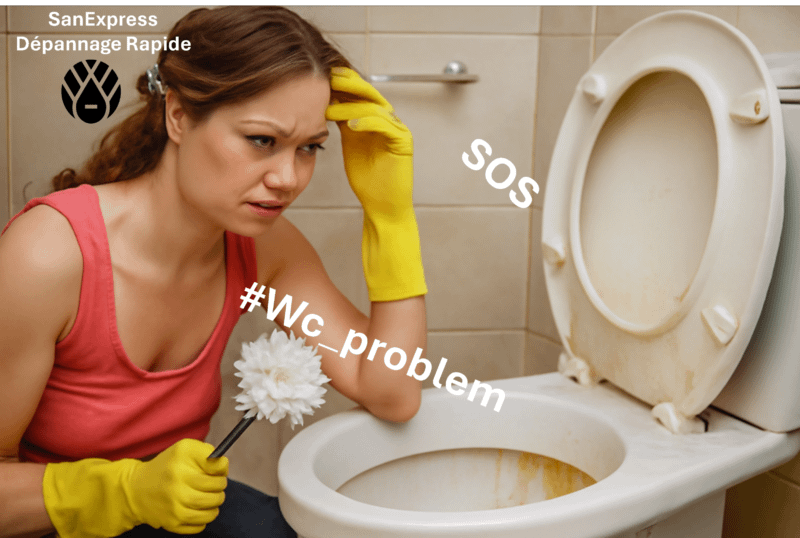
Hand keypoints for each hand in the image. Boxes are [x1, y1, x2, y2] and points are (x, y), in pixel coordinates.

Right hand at [43, 438, 227, 536]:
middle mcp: (177, 489)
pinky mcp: (172, 524)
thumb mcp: (185, 449)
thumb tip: (223, 467)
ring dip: (214, 504)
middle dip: (220, 489)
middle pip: (217, 494)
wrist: (136, 489)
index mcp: (181, 467)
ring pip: (212, 512)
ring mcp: (175, 509)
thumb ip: (207, 453)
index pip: (218, 473)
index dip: (221, 472)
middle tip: (213, 485)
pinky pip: (201, 525)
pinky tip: (196, 508)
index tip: (214, 472)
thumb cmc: (167, 466)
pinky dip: (203, 518)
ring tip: (207, 497)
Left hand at [325, 67, 425, 300]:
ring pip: (374, 107)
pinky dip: (368, 122)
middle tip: (324, 77)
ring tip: (330, 103)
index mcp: (373, 120)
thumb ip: (339, 124)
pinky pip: (386, 126)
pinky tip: (350, 124)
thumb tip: (317, 105)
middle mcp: (387, 121)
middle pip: (368, 92)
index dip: (338, 84)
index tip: (314, 78)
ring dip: (352, 103)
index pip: (356, 93)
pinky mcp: (403, 143)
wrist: (384, 207)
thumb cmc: (367, 181)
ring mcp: (397, 130)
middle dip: (347, 83)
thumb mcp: (348, 146)